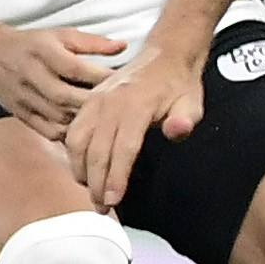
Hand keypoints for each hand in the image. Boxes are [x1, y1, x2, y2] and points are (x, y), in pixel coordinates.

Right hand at [0, 23, 126, 137]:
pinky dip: (68, 135)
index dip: (99, 76)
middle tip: (118, 109)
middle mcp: (30, 75)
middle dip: (92, 104)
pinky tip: (86, 134)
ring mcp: (23, 97)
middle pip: (64, 96)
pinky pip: (46, 130)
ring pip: (56, 117)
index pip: (74, 68)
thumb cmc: (34, 43)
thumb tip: (123, 46)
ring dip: (83, 122)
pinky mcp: (20, 113)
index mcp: (43, 51)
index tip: (123, 82)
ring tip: (106, 124)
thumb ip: (92, 42)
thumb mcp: (61, 35)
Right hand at [65, 41, 206, 211]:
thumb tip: (177, 131)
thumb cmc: (179, 85)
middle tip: (101, 207)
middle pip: (97, 151)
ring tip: (90, 191)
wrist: (164, 56)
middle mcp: (110, 103)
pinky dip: (73, 153)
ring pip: (78, 142)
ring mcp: (96, 100)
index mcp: (136, 105)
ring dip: (81, 170)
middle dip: (97, 183)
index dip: (116, 178)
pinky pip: (73, 130)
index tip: (114, 201)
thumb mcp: (192, 102)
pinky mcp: (88, 101)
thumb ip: (185, 120)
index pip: (123, 149)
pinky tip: (81, 169)